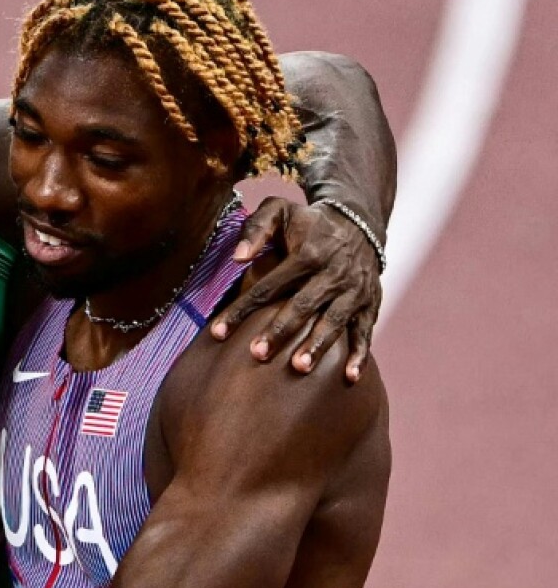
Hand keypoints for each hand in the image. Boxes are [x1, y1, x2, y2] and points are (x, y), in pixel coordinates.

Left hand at [210, 197, 381, 381]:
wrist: (358, 222)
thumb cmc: (307, 222)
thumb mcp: (279, 210)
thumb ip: (256, 229)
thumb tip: (237, 258)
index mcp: (307, 253)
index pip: (268, 286)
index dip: (241, 309)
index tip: (217, 332)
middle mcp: (333, 273)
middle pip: (302, 305)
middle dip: (280, 331)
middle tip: (257, 354)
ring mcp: (354, 290)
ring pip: (334, 321)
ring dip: (317, 346)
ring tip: (298, 368)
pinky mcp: (370, 302)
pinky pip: (366, 331)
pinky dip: (360, 354)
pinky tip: (349, 377)